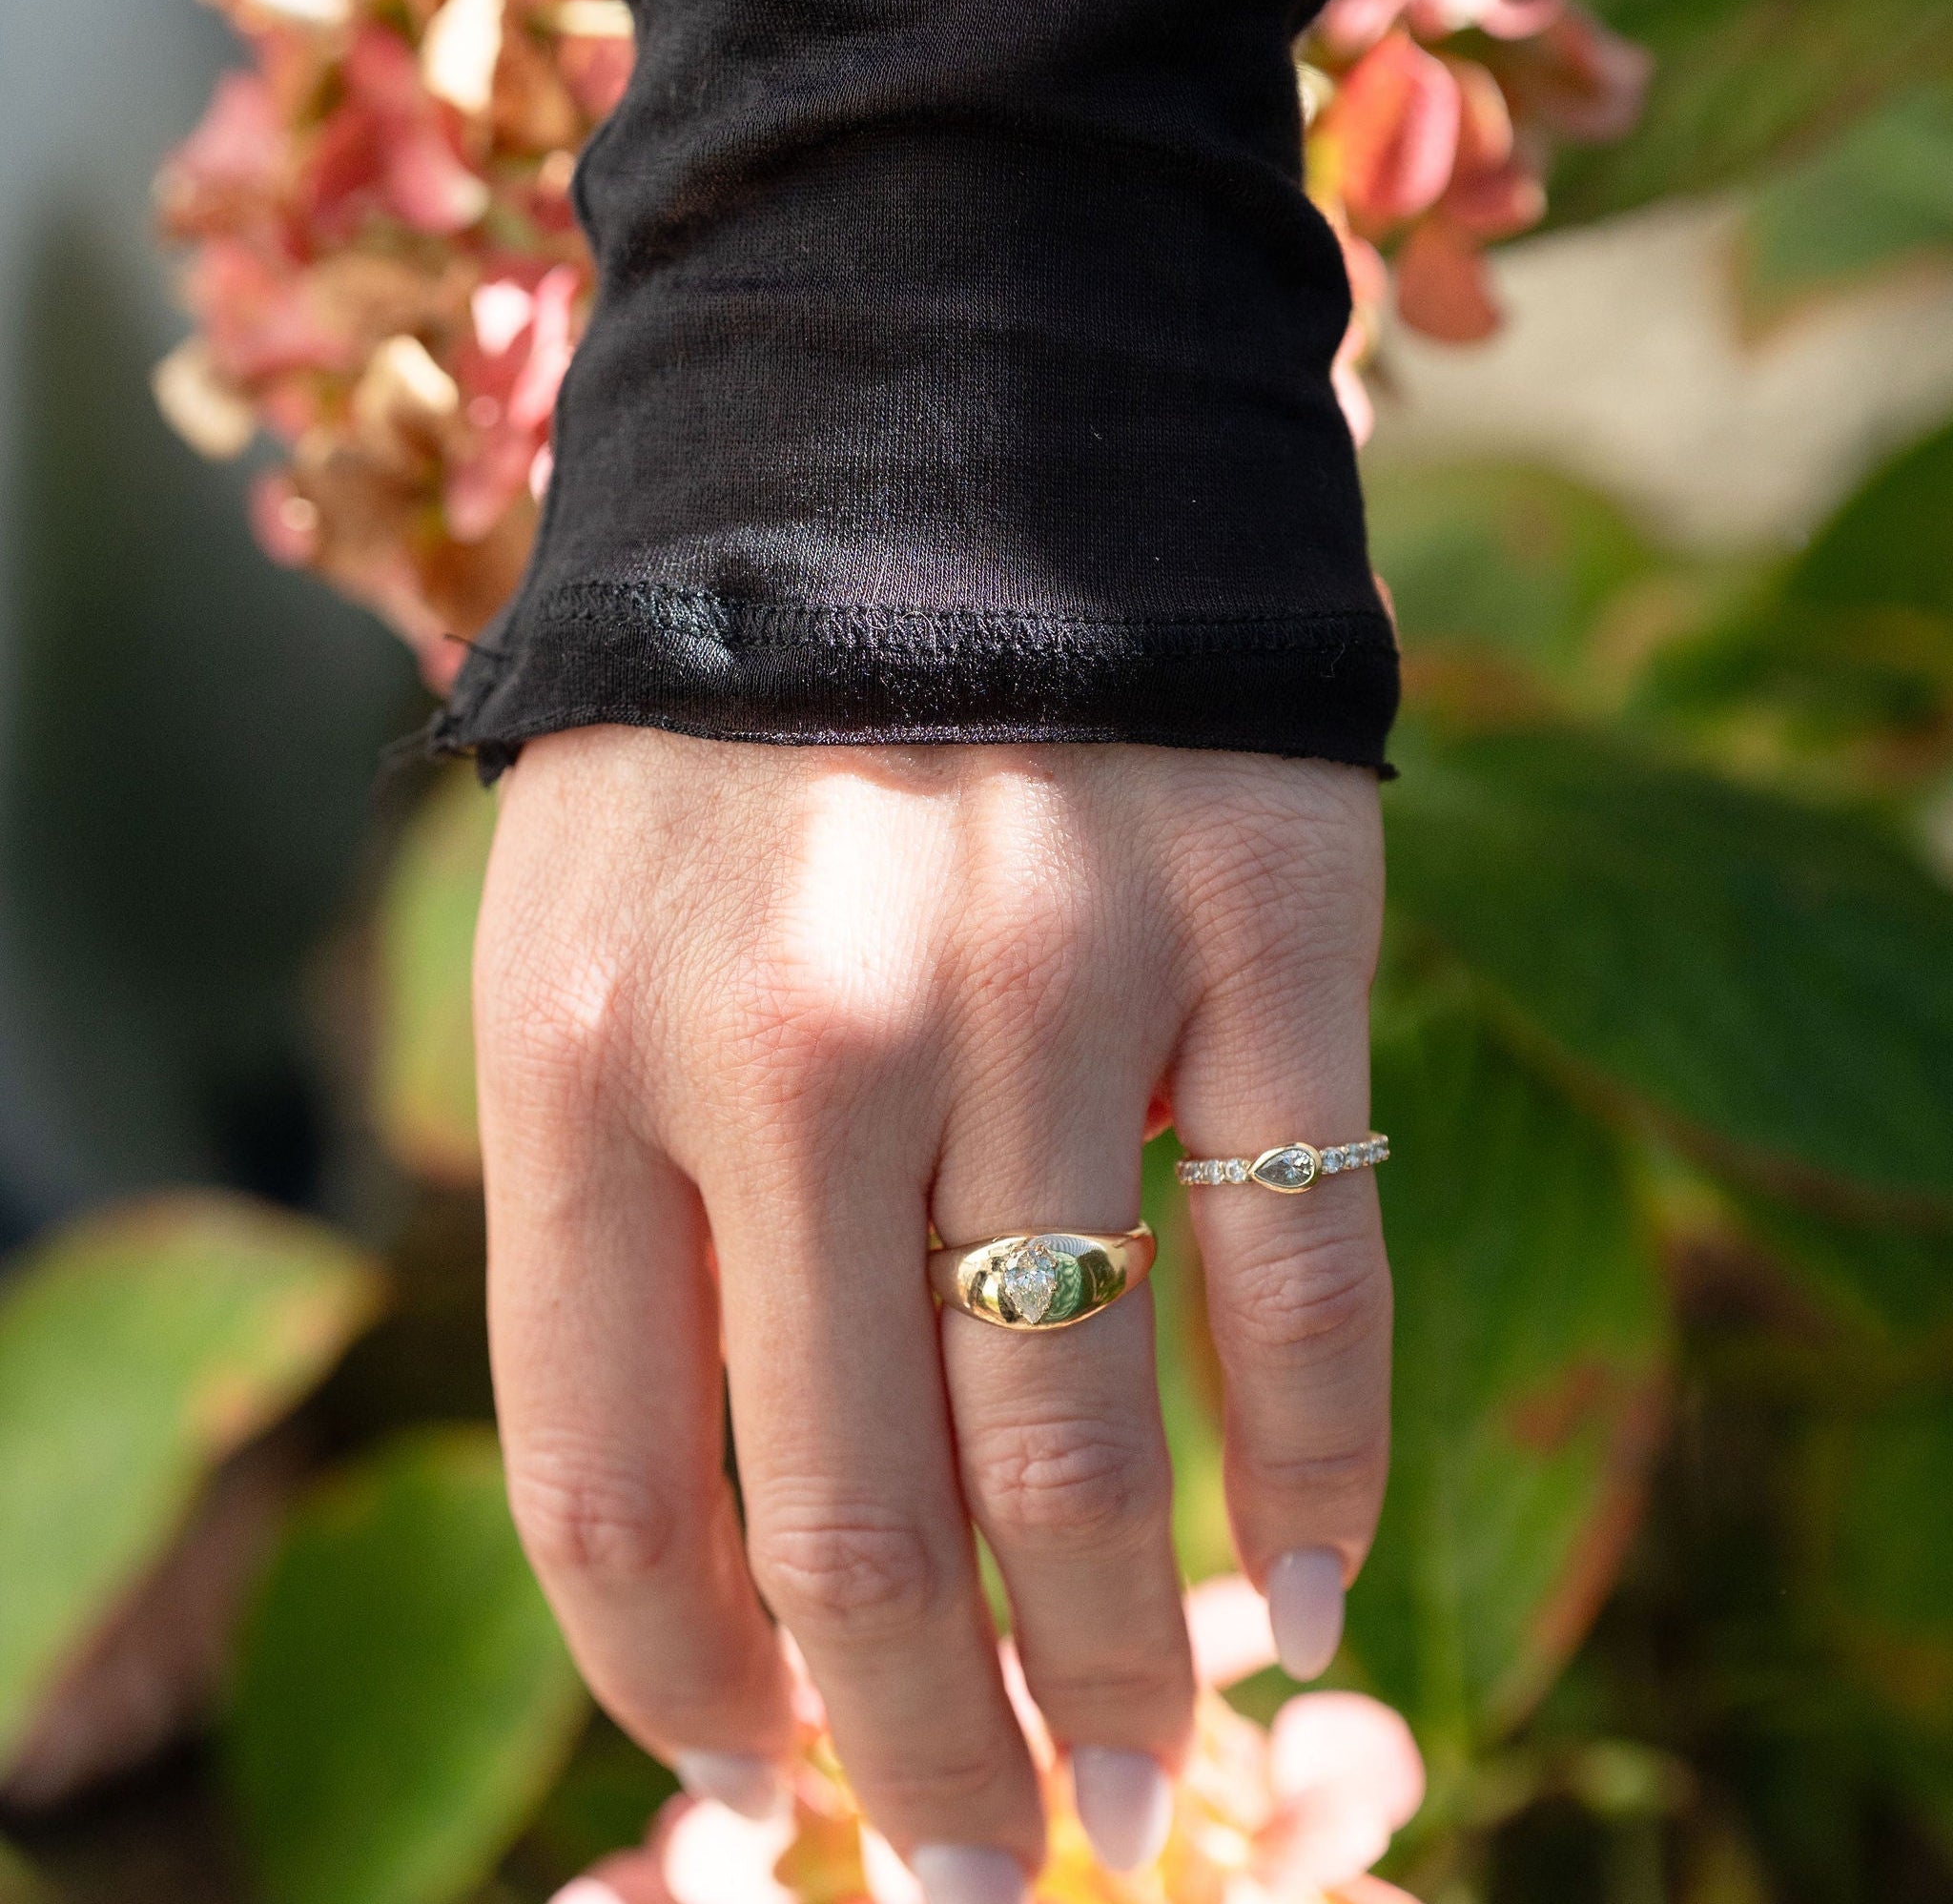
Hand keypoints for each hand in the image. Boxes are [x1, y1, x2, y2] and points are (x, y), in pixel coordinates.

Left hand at [475, 730, 1390, 1903]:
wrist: (932, 423)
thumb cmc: (733, 738)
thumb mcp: (578, 940)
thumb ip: (612, 1225)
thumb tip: (715, 1579)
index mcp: (586, 1046)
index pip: (611, 1485)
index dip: (683, 1685)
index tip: (763, 1771)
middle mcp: (808, 1036)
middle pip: (860, 1518)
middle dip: (927, 1748)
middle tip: (992, 1859)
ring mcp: (1048, 980)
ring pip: (1083, 1440)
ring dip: (1119, 1664)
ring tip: (1141, 1774)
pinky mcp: (1260, 930)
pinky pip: (1304, 1280)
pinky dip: (1315, 1470)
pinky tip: (1310, 1583)